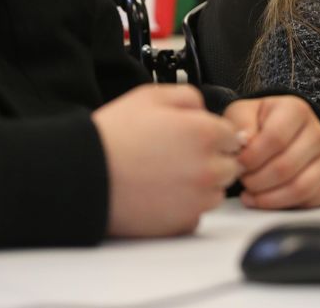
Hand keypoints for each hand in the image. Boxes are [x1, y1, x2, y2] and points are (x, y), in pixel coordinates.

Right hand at [93, 84, 243, 237]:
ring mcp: (198, 199)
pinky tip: (161, 194)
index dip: (213, 133)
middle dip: (212, 159)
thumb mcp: (150, 96)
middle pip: (230, 165)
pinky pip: (197, 214)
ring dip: (201, 184)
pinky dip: (185, 206)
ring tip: (166, 175)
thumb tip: (205, 110)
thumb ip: (187, 97)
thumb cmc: (114, 136)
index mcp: (205, 133)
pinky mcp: (183, 222)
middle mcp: (209, 168)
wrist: (85, 174)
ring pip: (216, 191)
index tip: (195, 136)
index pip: (233, 135)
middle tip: (178, 156)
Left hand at [223, 95, 319, 208]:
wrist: (280, 132)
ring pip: (300, 188)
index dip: (252, 157)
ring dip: (269, 197)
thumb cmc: (259, 124)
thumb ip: (240, 124)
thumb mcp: (243, 113)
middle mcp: (317, 132)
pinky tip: (267, 199)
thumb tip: (244, 142)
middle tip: (243, 179)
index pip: (275, 138)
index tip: (238, 163)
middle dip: (256, 180)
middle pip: (286, 167)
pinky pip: (312, 201)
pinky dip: (285, 205)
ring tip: (251, 192)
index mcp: (296, 110)